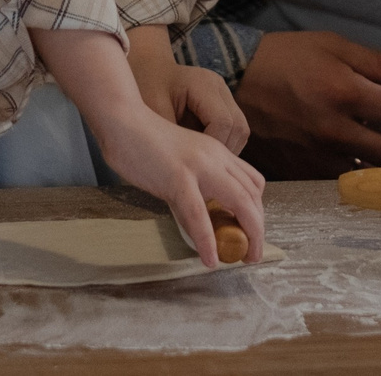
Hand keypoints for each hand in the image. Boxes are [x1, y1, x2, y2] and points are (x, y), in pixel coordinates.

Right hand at [86, 104, 266, 268]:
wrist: (121, 120)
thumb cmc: (142, 142)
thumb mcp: (178, 162)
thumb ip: (191, 186)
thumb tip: (195, 220)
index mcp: (216, 151)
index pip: (252, 182)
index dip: (257, 210)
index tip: (249, 232)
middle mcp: (215, 157)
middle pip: (253, 195)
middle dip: (259, 228)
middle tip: (252, 254)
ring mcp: (199, 166)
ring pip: (240, 203)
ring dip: (249, 236)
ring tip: (245, 259)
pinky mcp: (177, 178)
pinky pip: (198, 215)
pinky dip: (208, 241)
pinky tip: (210, 260)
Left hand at [127, 30, 249, 153]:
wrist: (150, 68)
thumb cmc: (147, 86)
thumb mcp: (152, 110)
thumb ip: (170, 135)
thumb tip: (184, 165)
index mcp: (204, 84)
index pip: (223, 122)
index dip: (214, 146)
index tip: (195, 162)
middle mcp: (220, 87)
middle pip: (239, 127)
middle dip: (224, 151)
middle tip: (203, 168)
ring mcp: (225, 95)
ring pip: (241, 131)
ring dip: (227, 150)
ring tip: (204, 163)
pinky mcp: (225, 104)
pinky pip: (234, 130)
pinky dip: (224, 145)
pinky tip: (205, 154)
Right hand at [234, 30, 380, 177]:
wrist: (232, 81)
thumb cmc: (285, 58)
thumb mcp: (332, 46)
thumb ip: (376, 63)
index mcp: (347, 93)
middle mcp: (337, 129)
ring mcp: (319, 155)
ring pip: (374, 175)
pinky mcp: (302, 170)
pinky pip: (344, 181)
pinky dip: (370, 182)